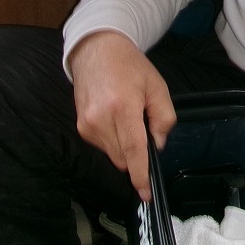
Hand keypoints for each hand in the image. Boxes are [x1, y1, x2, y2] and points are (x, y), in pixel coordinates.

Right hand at [70, 30, 175, 201]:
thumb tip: (156, 146)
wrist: (97, 50)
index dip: (140, 174)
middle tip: (143, 124)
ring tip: (127, 116)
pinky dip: (114, 140)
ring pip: (113, 154)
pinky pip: (103, 146)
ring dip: (125, 146)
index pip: (133, 150)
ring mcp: (87, 125)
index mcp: (123, 107)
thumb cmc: (130, 66)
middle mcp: (100, 120)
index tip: (146, 193)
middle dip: (137, 153)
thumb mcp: (157, 86)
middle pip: (123, 158)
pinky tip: (116, 117)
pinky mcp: (80, 127)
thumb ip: (163, 118)